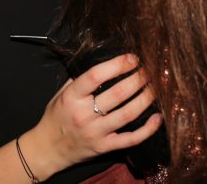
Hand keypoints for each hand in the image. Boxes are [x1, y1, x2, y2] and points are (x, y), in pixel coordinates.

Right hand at [23, 54, 161, 178]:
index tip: (132, 58)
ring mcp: (95, 132)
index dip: (117, 65)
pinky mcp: (105, 147)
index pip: (96, 75)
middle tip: (148, 70)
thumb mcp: (61, 94)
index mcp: (72, 97)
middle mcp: (84, 114)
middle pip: (117, 93)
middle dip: (137, 79)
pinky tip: (158, 118)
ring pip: (127, 114)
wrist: (48, 149)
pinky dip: (147, 129)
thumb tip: (104, 62)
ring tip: (154, 87)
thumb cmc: (55, 117)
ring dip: (145, 99)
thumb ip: (79, 80)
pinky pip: (131, 139)